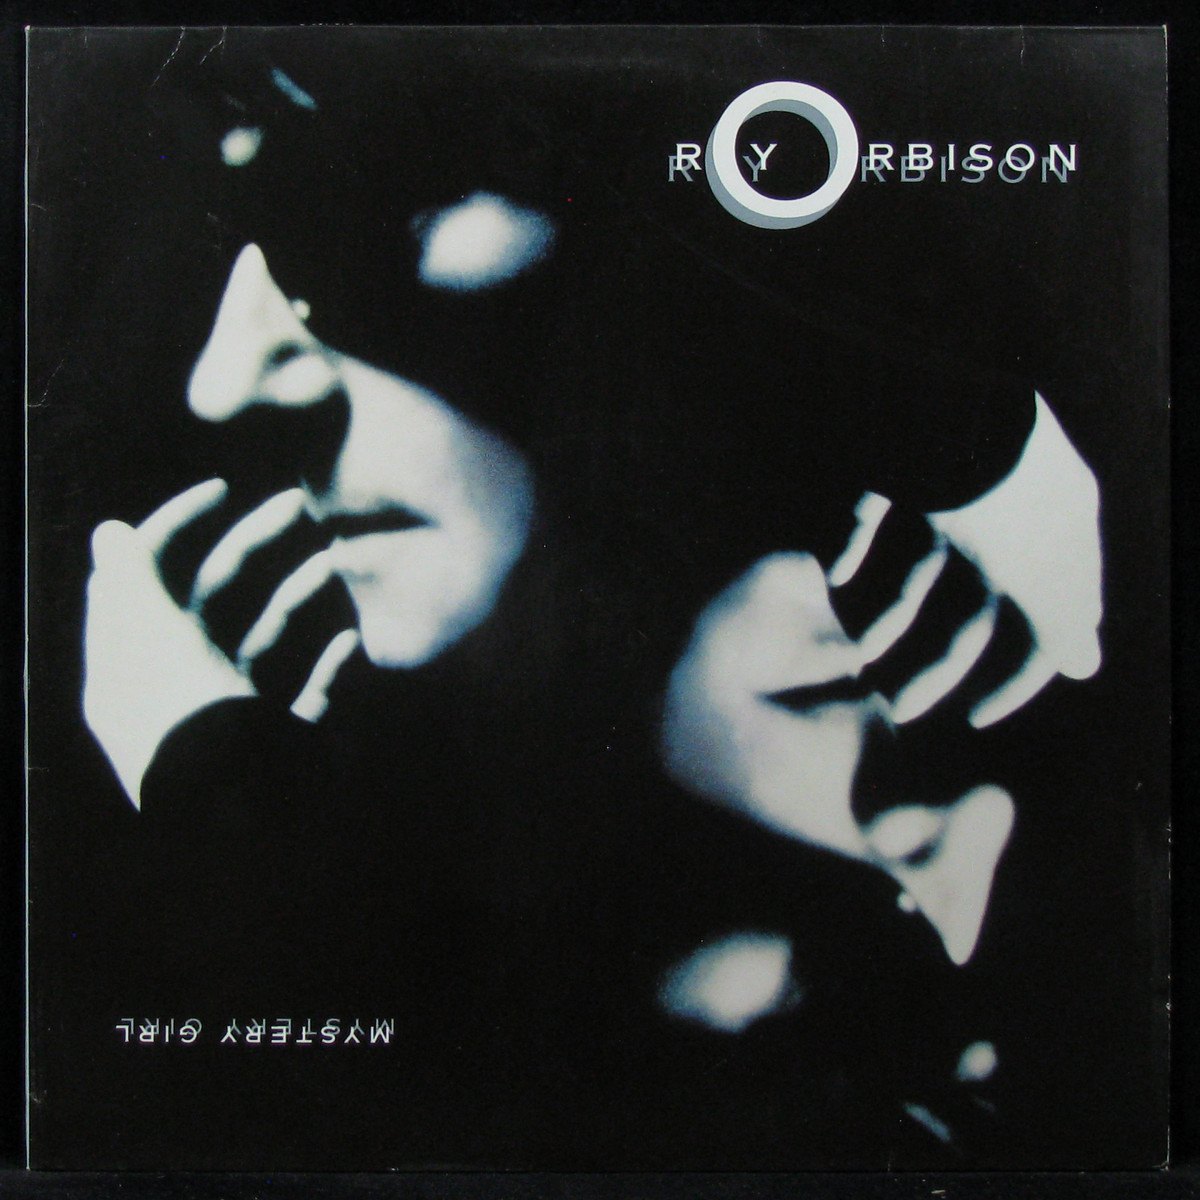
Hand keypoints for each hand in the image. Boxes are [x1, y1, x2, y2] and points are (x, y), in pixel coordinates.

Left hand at [84, 480, 357, 807]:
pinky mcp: (281, 743)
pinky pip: (308, 694)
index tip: (223, 487)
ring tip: (339, 562)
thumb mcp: (148, 641)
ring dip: (299, 595)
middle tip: (301, 506)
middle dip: (253, 546)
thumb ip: (130, 582)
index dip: (176, 525)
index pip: (147, 577)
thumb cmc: (189, 723)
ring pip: (265, 639)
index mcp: (137, 662)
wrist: (239, 825)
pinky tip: (356, 638)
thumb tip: (108, 529)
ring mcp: (233, 715)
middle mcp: (182, 684)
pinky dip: (330, 665)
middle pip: (214, 598)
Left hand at [829, 395, 1101, 729]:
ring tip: (856, 656)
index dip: (1016, 676)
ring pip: (921, 572)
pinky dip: (855, 549)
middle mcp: (1009, 512)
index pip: (1047, 621)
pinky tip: (835, 582)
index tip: (974, 720)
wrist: (940, 404)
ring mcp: (953, 484)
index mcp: (1057, 535)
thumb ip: (1063, 621)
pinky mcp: (901, 462)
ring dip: (891, 616)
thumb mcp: (1044, 569)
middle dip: (938, 664)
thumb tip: (1088, 667)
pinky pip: (876, 516)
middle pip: (974, 607)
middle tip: (898, 709)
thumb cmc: (1004, 494)